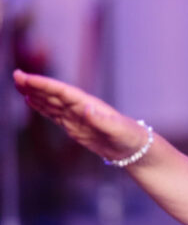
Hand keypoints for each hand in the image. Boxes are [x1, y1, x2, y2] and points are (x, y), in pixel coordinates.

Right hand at [12, 69, 150, 163]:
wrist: (134, 149)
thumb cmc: (130, 137)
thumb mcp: (118, 129)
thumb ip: (101, 120)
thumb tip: (86, 109)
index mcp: (89, 105)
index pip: (63, 92)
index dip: (45, 85)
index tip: (27, 79)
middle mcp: (81, 107)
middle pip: (54, 94)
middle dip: (35, 85)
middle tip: (16, 75)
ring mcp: (76, 116)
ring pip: (51, 102)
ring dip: (35, 93)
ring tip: (18, 84)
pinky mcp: (74, 126)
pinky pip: (54, 114)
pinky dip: (41, 107)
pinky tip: (30, 100)